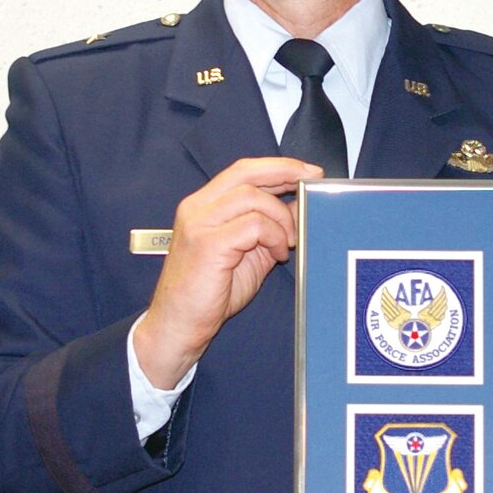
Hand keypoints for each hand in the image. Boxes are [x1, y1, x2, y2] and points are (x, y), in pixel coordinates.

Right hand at [133, 157, 322, 388]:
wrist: (179, 325)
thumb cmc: (209, 293)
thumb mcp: (247, 252)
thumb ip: (268, 227)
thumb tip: (298, 206)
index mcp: (203, 205)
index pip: (243, 170)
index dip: (278, 167)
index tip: (308, 172)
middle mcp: (197, 207)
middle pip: (247, 173)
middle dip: (285, 172)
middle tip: (313, 182)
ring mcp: (199, 223)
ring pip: (253, 198)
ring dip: (281, 218)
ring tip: (288, 242)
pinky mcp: (207, 244)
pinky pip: (253, 225)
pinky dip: (274, 236)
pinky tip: (277, 255)